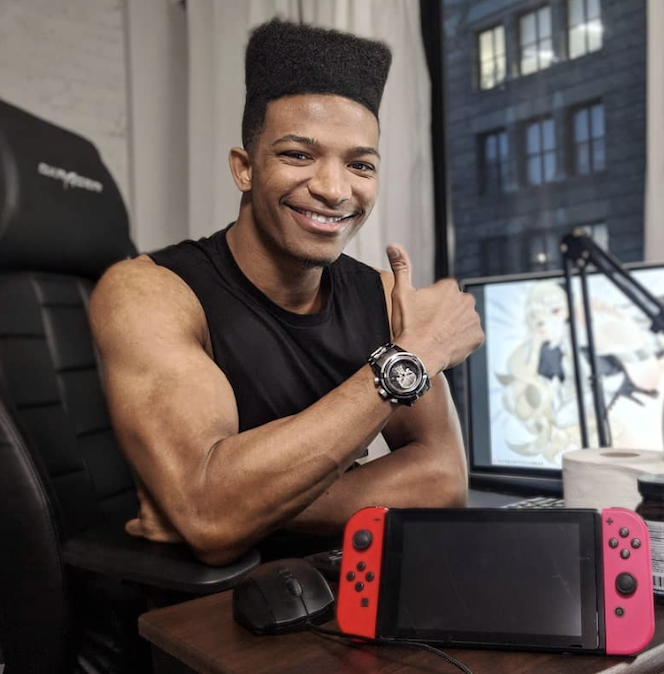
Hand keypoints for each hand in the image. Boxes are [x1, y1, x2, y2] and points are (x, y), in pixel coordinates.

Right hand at [387, 244, 483, 372]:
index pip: (443, 293)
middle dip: (446, 314)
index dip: (431, 304)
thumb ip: (401, 267)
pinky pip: (471, 337)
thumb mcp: (400, 293)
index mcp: (449, 287)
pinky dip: (462, 341)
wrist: (416, 356)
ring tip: (437, 337)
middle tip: (429, 326)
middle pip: (456, 306)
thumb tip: (394, 246)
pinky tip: (447, 344)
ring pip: (464, 321)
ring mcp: (474, 319)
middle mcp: (466, 300)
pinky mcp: (478, 337)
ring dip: (454, 327)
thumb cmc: (408, 325)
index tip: (422, 314)